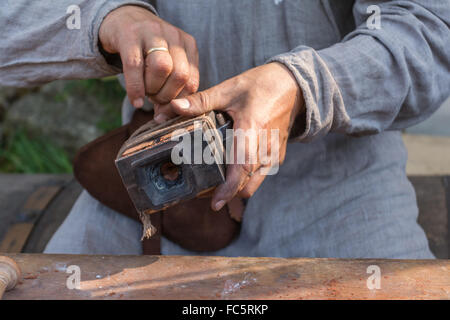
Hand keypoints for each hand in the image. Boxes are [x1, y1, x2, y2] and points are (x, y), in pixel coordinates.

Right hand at [99, 5, 198, 112]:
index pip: (192, 80)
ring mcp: (152, 33)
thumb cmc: (147, 52)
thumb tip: (166, 117)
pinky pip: (134, 66)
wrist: (123, 20)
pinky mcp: (129, 35)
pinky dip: (135, 89)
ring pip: (161, 68)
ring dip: (153, 90)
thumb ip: (172, 87)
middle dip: (167, 96)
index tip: (167, 109)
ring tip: (146, 94)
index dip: (180, 101)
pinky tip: (135, 101)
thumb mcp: (167, 63)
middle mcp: (173, 36)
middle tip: (155, 100)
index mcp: (188, 44)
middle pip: (180, 75)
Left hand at [166, 62, 304, 210]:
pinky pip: (260, 176)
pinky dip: (245, 181)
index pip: (242, 167)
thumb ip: (200, 101)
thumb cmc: (261, 85)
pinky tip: (230, 173)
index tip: (215, 203)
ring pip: (254, 184)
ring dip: (236, 189)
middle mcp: (265, 147)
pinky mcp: (277, 155)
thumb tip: (172, 107)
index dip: (228, 188)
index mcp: (251, 130)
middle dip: (226, 193)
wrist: (292, 85)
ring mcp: (274, 154)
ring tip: (214, 186)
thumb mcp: (228, 89)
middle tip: (203, 193)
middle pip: (246, 183)